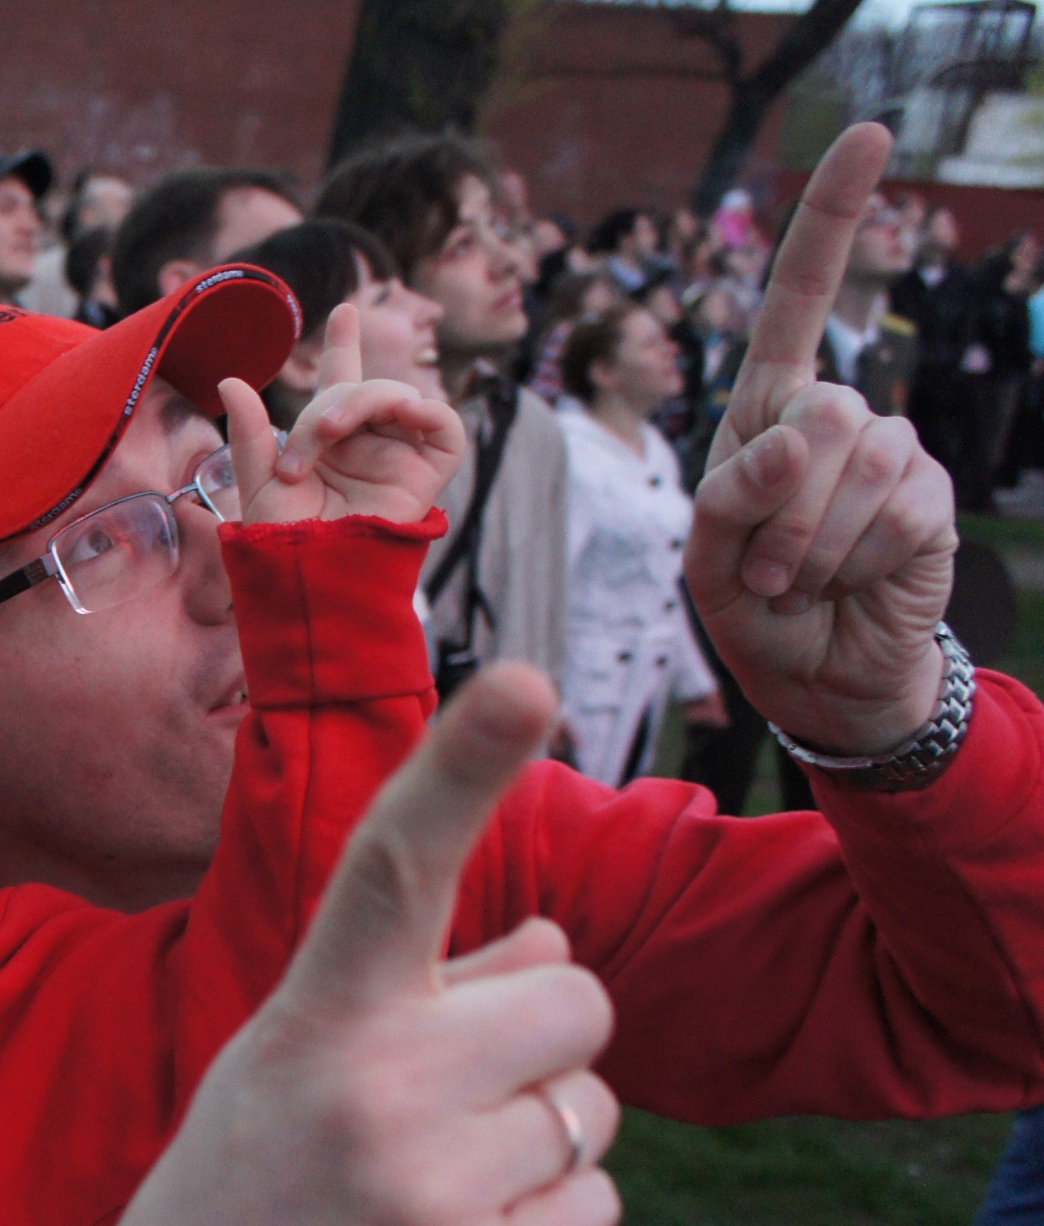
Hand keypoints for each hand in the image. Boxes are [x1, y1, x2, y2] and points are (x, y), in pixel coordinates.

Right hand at [17, 665, 620, 1225]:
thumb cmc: (228, 1203)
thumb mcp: (285, 1073)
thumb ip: (417, 999)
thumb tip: (558, 945)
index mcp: (308, 1019)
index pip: (394, 868)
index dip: (462, 765)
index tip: (527, 681)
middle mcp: (367, 1093)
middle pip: (575, 997)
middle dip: (542, 1038)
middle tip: (450, 1096)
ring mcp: (424, 1197)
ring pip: (592, 1107)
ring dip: (541, 1135)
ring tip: (429, 1187)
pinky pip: (597, 1207)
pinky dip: (548, 1222)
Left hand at [219, 303, 465, 528]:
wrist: (312, 574)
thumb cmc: (282, 540)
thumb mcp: (257, 483)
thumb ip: (249, 434)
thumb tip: (229, 381)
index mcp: (328, 442)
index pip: (340, 383)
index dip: (343, 346)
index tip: (344, 311)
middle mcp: (365, 444)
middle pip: (359, 388)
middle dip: (329, 401)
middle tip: (306, 439)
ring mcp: (397, 456)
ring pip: (396, 397)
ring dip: (361, 401)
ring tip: (330, 431)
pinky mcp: (426, 475)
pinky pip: (445, 429)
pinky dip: (428, 410)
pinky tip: (404, 410)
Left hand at [688, 123, 953, 757]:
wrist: (815, 675)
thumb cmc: (751, 606)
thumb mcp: (708, 556)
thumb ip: (734, 493)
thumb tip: (800, 436)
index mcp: (765, 413)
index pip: (799, 299)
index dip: (833, 217)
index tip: (869, 136)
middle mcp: (832, 420)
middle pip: (820, 410)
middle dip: (780, 505)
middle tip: (766, 569)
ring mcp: (891, 453)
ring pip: (858, 466)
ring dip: (813, 545)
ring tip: (802, 582)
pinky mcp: (931, 498)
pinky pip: (896, 512)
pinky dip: (855, 561)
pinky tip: (849, 583)